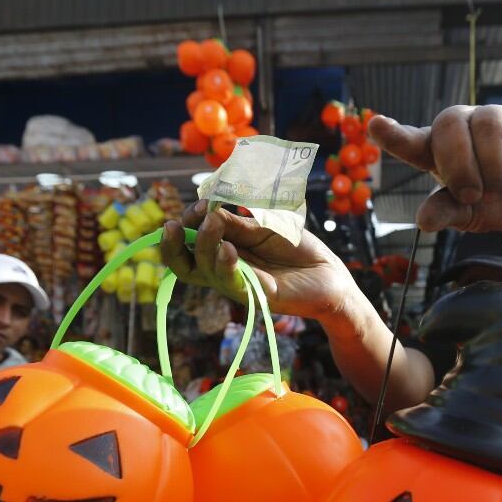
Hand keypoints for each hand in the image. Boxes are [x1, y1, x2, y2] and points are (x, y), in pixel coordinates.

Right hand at [160, 203, 359, 325]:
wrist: (328, 272)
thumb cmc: (295, 248)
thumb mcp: (262, 225)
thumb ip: (236, 221)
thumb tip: (208, 213)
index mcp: (222, 251)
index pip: (189, 244)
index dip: (186, 225)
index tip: (199, 206)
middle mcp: (223, 271)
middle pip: (183, 265)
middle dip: (173, 244)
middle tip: (176, 224)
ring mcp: (237, 285)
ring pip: (203, 271)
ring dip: (203, 244)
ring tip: (212, 223)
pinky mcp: (255, 296)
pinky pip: (231, 282)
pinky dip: (225, 264)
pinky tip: (227, 249)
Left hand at [368, 105, 501, 234]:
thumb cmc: (490, 206)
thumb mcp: (463, 215)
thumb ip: (444, 213)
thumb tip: (424, 221)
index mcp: (438, 148)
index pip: (410, 140)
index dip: (393, 134)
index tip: (375, 126)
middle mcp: (463, 125)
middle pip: (449, 125)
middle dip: (460, 165)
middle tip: (473, 195)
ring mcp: (496, 117)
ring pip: (487, 128)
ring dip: (494, 169)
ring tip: (501, 190)